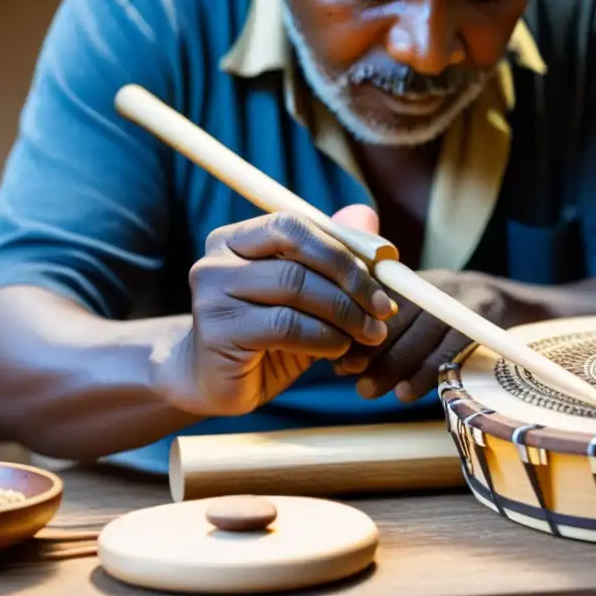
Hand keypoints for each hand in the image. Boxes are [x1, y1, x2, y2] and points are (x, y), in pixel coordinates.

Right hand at [151, 205, 395, 415]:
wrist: (215, 382)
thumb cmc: (267, 334)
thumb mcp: (305, 293)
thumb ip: (331, 255)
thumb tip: (365, 213)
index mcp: (236, 239)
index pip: (294, 224)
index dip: (343, 248)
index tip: (381, 275)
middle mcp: (217, 260)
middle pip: (297, 255)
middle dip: (350, 281)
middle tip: (383, 309)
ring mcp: (212, 296)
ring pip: (295, 289)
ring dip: (344, 313)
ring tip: (368, 334)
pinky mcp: (218, 333)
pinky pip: (286, 326)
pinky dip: (324, 338)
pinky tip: (338, 350)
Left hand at [335, 270, 505, 402]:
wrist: (512, 302)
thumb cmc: (452, 313)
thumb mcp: (421, 306)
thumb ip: (385, 332)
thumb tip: (340, 365)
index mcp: (417, 280)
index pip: (381, 304)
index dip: (358, 333)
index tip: (339, 361)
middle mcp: (437, 285)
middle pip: (399, 319)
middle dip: (371, 352)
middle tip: (351, 380)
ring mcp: (462, 302)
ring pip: (422, 335)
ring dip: (393, 366)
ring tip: (369, 391)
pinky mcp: (483, 323)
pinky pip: (451, 351)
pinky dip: (427, 374)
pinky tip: (406, 393)